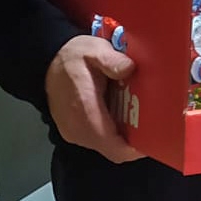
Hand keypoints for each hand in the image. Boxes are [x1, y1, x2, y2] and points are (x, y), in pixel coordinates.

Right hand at [46, 35, 144, 163]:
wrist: (47, 62)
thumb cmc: (73, 57)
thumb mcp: (94, 50)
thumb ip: (112, 60)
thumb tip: (129, 68)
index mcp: (85, 112)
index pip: (112, 146)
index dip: (134, 148)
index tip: (153, 139)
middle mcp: (78, 129)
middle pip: (112, 150)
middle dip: (133, 142)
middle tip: (152, 125)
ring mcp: (74, 133)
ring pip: (105, 147)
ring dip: (122, 138)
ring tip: (139, 119)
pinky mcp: (73, 132)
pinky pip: (97, 141)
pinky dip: (112, 134)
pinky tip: (121, 116)